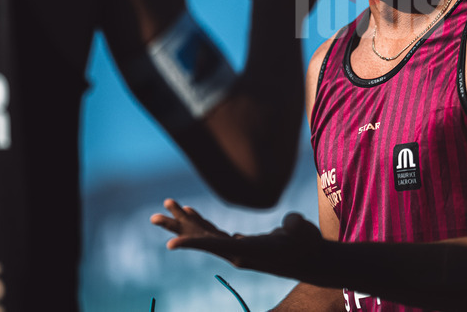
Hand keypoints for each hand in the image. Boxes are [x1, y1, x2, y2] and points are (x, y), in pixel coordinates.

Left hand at [151, 199, 322, 278]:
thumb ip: (296, 227)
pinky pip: (214, 233)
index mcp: (248, 250)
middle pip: (201, 239)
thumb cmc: (308, 244)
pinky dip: (201, 221)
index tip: (170, 244)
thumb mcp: (304, 234)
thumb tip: (290, 223)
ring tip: (166, 208)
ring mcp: (237, 249)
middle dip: (178, 226)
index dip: (193, 243)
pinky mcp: (240, 244)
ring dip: (185, 221)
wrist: (312, 259)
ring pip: (205, 235)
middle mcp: (237, 253)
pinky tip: (190, 212)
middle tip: (154, 216)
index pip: (215, 245)